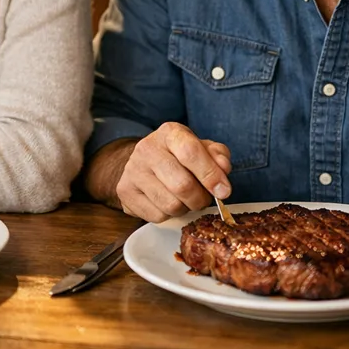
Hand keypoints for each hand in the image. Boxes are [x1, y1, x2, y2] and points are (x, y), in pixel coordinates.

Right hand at [116, 121, 231, 221]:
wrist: (144, 162)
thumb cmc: (179, 156)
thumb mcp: (201, 148)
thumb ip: (218, 156)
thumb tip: (223, 168)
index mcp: (169, 133)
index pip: (190, 152)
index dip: (210, 174)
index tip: (224, 191)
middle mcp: (147, 148)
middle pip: (182, 185)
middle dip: (200, 199)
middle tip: (203, 198)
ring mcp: (133, 170)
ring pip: (170, 205)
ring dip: (185, 208)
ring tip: (184, 199)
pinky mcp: (125, 191)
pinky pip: (156, 216)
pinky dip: (168, 215)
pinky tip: (167, 202)